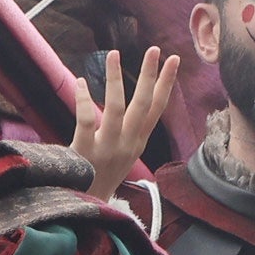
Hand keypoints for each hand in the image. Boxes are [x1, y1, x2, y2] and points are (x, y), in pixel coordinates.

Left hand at [66, 50, 177, 198]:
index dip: (167, 84)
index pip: (157, 109)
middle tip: (154, 49)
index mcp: (138, 142)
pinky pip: (87, 119)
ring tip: (113, 54)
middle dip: (150, 75)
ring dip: (116, 79)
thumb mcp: (124, 154)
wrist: (86, 205)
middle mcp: (128, 144)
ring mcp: (108, 147)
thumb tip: (134, 101)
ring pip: (117, 108)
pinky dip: (83, 98)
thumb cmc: (101, 175)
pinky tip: (80, 81)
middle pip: (144, 105)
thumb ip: (129, 130)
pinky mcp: (86, 150)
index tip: (174, 61)